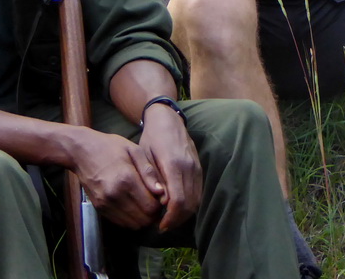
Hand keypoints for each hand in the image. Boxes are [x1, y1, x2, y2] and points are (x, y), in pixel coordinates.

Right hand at [68, 127, 165, 230]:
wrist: (81, 152)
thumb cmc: (111, 147)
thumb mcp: (134, 150)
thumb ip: (149, 171)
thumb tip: (161, 191)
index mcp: (127, 179)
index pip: (151, 207)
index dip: (160, 204)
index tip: (160, 196)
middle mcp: (115, 195)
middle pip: (143, 220)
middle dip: (153, 213)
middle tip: (153, 201)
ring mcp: (105, 204)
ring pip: (132, 225)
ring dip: (142, 218)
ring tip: (143, 203)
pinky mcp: (99, 209)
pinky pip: (120, 223)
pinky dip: (130, 219)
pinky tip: (132, 205)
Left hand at [138, 104, 202, 230]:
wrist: (168, 119)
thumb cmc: (152, 138)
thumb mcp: (145, 157)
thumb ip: (153, 179)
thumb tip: (161, 202)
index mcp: (174, 165)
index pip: (178, 200)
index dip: (170, 217)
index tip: (159, 225)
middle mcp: (189, 168)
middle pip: (190, 204)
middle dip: (177, 219)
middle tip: (163, 226)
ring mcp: (197, 168)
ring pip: (197, 200)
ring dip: (185, 214)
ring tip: (170, 219)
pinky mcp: (199, 168)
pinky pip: (199, 192)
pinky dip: (190, 204)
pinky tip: (177, 207)